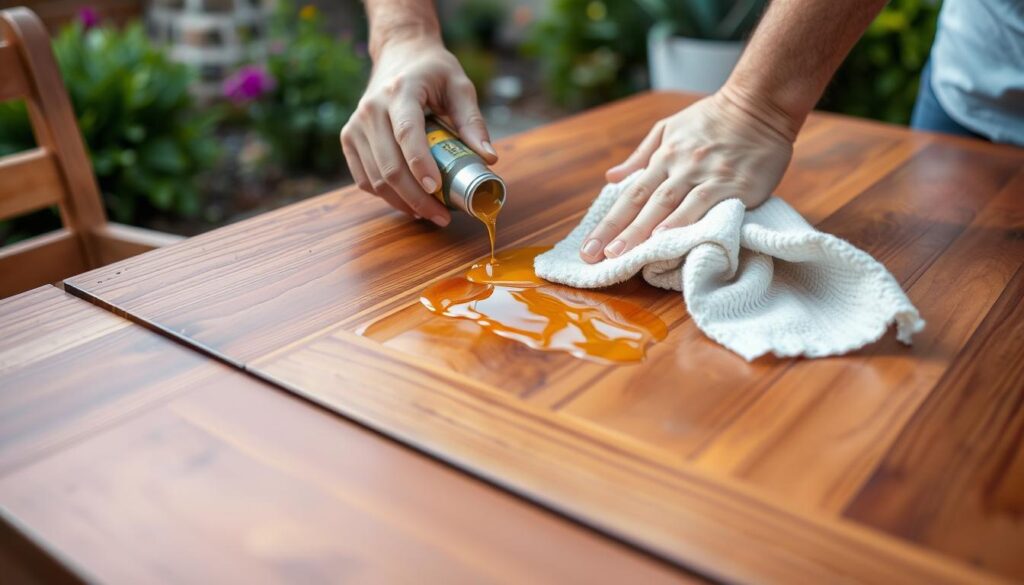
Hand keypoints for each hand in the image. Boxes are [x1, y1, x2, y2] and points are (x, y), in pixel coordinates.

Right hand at [341, 35, 496, 226]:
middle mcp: (371, 108)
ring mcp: (355, 125)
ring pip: (375, 178)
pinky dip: (386, 196)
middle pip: (390, 166)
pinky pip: (364, 179)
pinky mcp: (348, 138)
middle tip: (441, 216)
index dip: (421, 165)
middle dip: (417, 198)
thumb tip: (488, 159)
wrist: (399, 53)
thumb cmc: (433, 71)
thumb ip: (473, 121)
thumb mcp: (460, 86)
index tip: (437, 190)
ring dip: (403, 203)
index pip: (407, 133)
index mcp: (400, 91)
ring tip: (429, 213)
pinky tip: (408, 202)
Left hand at [579, 88, 796, 262]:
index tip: (590, 247)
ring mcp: (704, 175)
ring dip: (643, 231)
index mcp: (663, 156)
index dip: (609, 222)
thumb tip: (611, 178)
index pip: (630, 195)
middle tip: (595, 257)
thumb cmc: (713, 118)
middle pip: (642, 203)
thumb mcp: (670, 127)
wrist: (760, 105)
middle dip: (617, 232)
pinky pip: (702, 203)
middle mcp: (679, 167)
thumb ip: (640, 155)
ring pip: (667, 205)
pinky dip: (682, 220)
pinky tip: (667, 237)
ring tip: (623, 254)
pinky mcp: (731, 184)